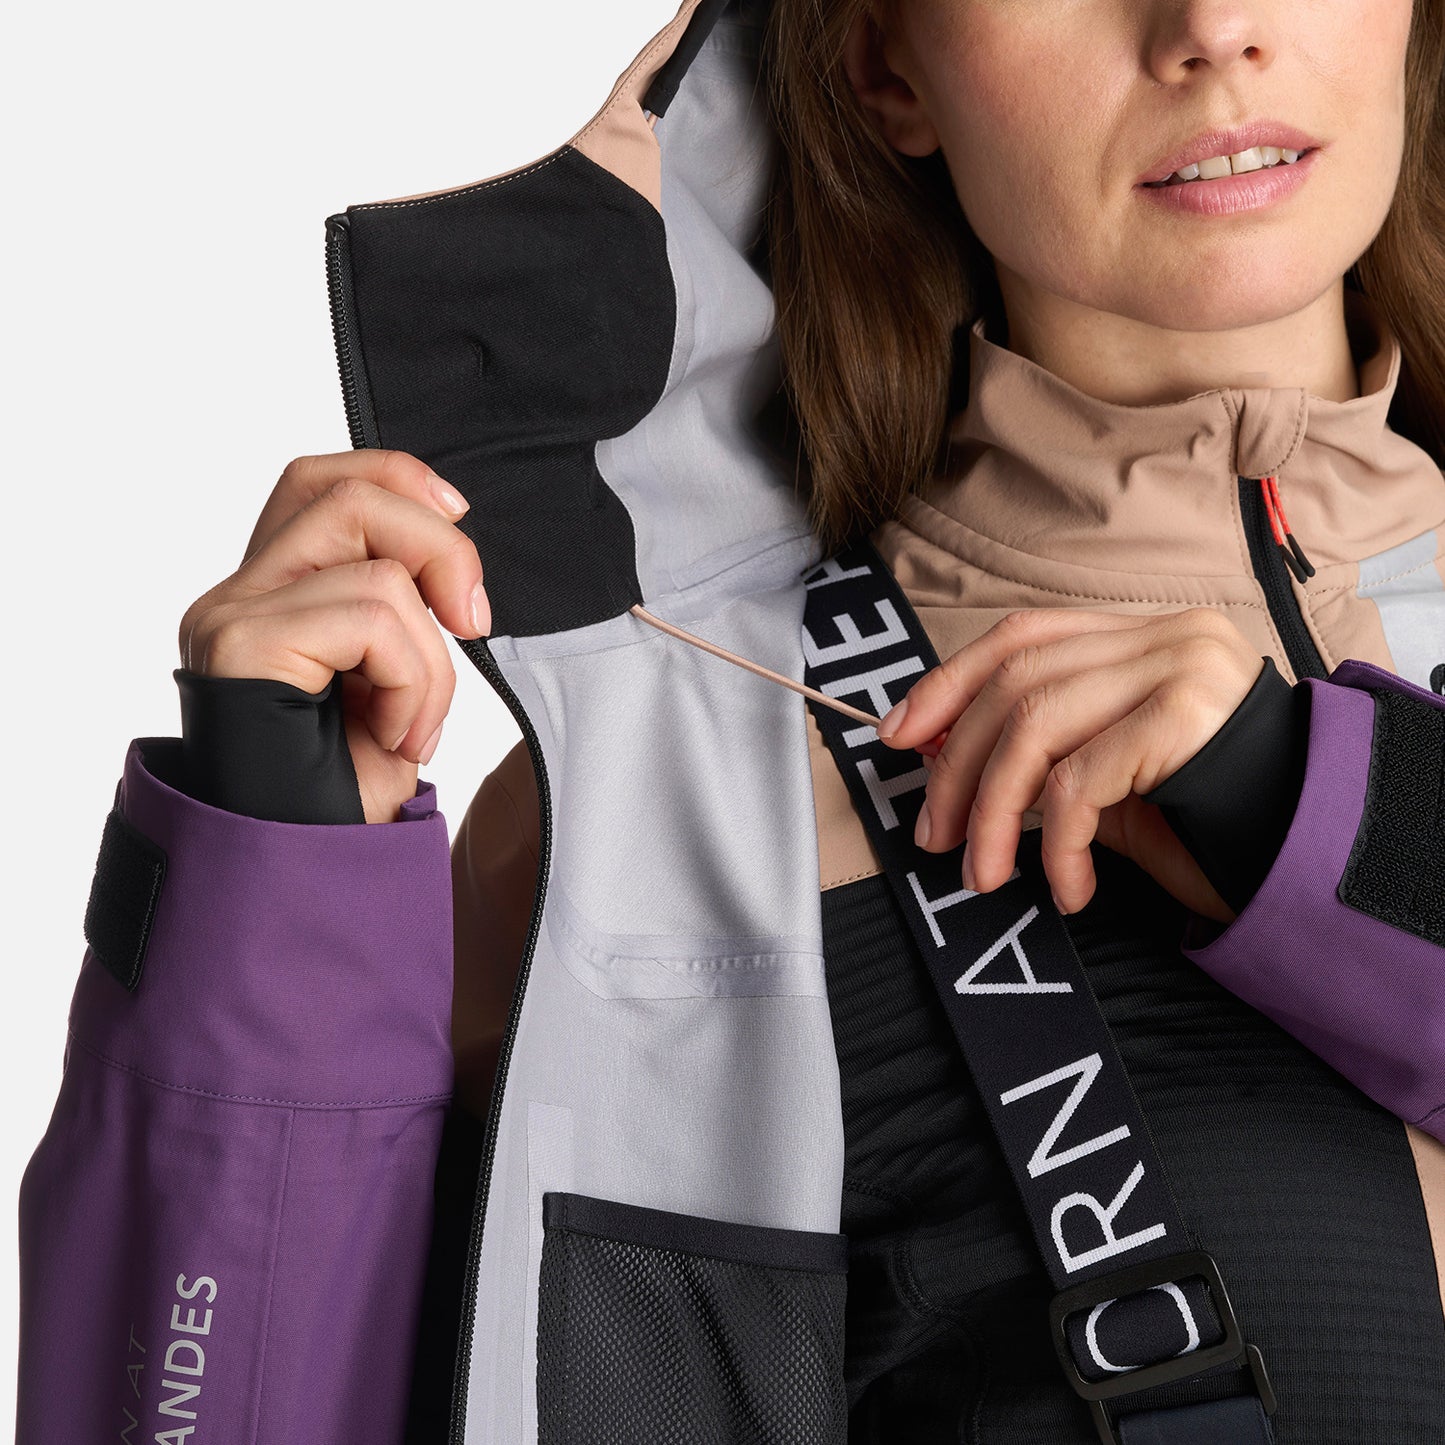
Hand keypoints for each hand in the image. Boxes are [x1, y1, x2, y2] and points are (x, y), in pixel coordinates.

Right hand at [178, 449, 488, 823]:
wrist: (302, 873)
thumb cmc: (346, 791)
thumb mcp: (395, 679)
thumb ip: (402, 608)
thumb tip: (454, 558)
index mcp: (272, 595)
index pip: (320, 481)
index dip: (397, 477)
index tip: (459, 514)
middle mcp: (237, 597)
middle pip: (348, 494)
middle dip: (441, 548)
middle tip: (472, 623)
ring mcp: (231, 619)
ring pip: (378, 568)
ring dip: (431, 659)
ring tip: (411, 722)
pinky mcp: (241, 647)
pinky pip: (373, 621)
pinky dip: (412, 683)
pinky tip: (393, 736)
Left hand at [876, 608, 1267, 922]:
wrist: (1313, 857)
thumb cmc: (1210, 824)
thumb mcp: (1112, 783)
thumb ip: (1038, 758)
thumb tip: (937, 760)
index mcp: (1142, 637)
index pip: (1022, 637)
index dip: (948, 683)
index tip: (898, 736)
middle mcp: (1164, 636)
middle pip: (1015, 683)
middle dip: (958, 766)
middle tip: (933, 834)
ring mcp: (1181, 668)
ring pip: (1033, 726)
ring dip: (992, 810)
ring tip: (982, 872)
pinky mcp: (1188, 719)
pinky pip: (1080, 781)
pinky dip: (1056, 843)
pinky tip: (1068, 888)